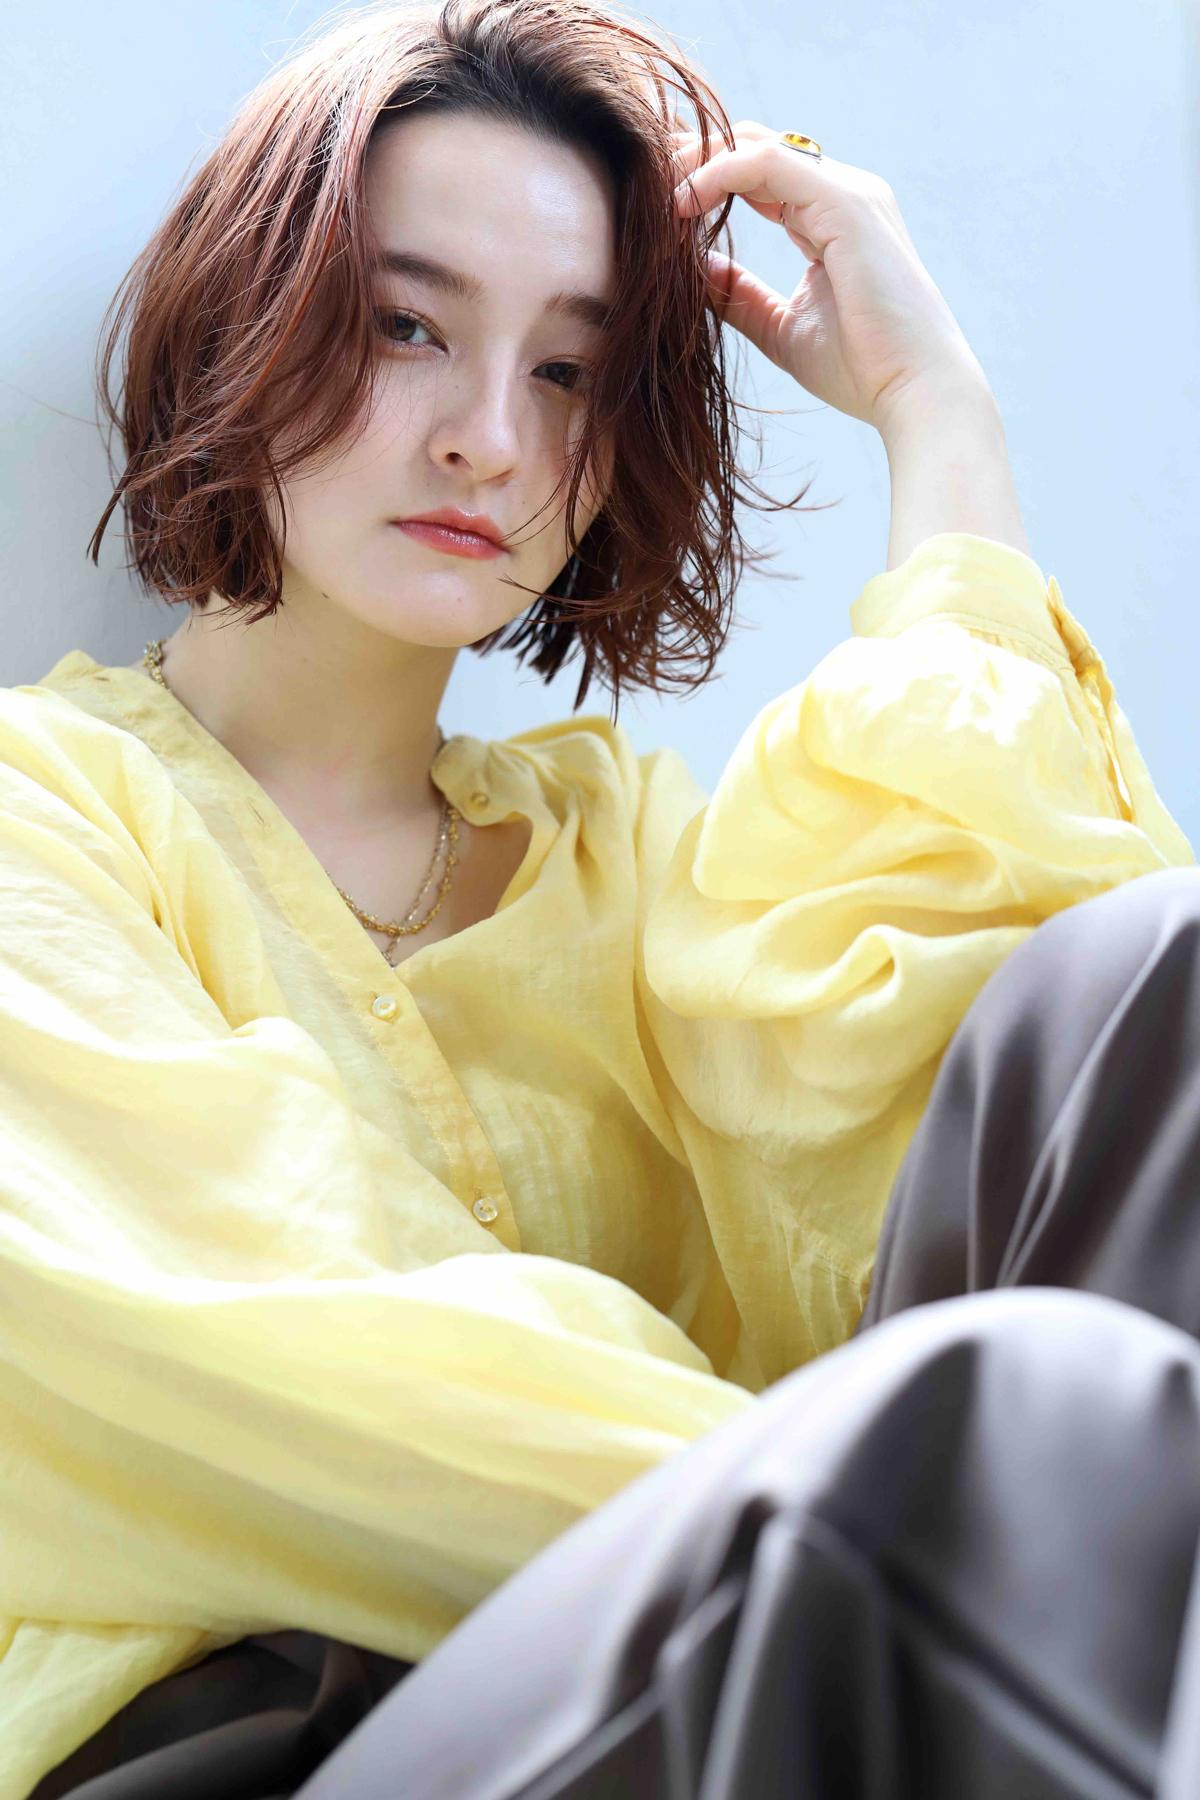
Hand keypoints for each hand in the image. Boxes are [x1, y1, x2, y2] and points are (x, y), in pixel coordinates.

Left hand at [671, 120, 990, 437]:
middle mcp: (842, 192)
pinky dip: (716, 175)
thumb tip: (693, 272)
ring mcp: (848, 191)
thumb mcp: (781, 327)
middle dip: (692, 157)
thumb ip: (739, 295)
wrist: (915, 392)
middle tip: (638, 184)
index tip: (653, 205)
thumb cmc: (862, 369)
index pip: (758, 173)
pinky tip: (680, 205)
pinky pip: (765, 162)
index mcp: (831, 217)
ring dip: (695, 161)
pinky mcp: (845, 203)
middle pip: (752, 145)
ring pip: (754, 144)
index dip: (702, 178)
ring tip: (651, 194)